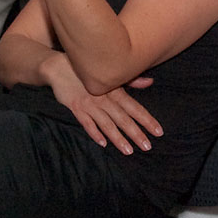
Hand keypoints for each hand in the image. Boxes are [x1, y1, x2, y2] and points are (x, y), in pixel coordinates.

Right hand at [46, 56, 160, 154]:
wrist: (59, 66)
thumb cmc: (87, 69)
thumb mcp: (109, 72)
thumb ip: (131, 80)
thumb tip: (149, 82)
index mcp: (115, 90)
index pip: (135, 108)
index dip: (147, 120)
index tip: (158, 132)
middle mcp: (104, 99)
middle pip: (123, 119)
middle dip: (136, 133)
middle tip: (147, 147)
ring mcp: (89, 104)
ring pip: (106, 124)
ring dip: (118, 138)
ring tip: (128, 151)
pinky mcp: (75, 107)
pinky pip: (86, 122)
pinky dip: (94, 133)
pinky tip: (103, 143)